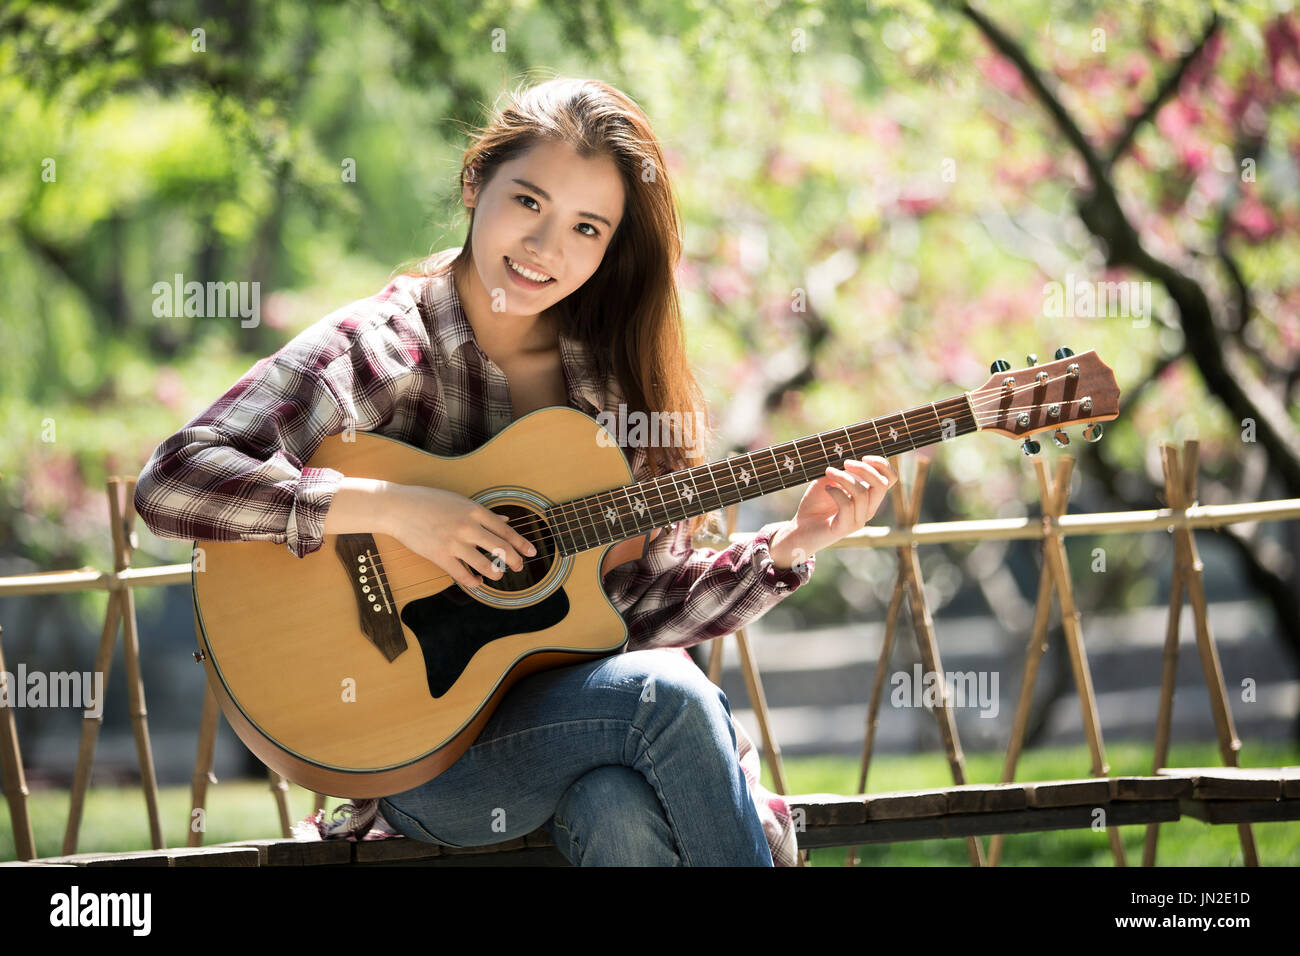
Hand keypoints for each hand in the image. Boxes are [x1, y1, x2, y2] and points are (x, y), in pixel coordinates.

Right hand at [383, 484, 537, 590]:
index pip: (505, 531)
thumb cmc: (428, 501)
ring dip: (495, 573)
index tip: (531, 552)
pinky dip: (473, 581)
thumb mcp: (459, 501)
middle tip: (519, 567)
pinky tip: (476, 581)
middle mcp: (468, 527)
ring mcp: (454, 542)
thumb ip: (483, 513)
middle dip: (514, 561)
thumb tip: (505, 521)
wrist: (398, 507)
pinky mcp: (440, 556)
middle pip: (501, 549)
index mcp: (474, 511)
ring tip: (497, 575)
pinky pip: (463, 575)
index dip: (521, 544)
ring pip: (485, 565)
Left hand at [769, 457, 898, 567]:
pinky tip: (826, 489)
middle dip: (864, 469)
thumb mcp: (828, 480)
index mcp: (869, 496)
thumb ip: (840, 469)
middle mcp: (869, 508)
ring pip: (862, 494)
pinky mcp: (845, 528)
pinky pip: (847, 505)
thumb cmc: (815, 504)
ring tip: (828, 472)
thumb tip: (846, 455)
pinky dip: (836, 492)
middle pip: (881, 485)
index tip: (864, 456)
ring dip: (844, 478)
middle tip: (845, 463)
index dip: (882, 464)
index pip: (890, 479)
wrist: (801, 529)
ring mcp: (858, 520)